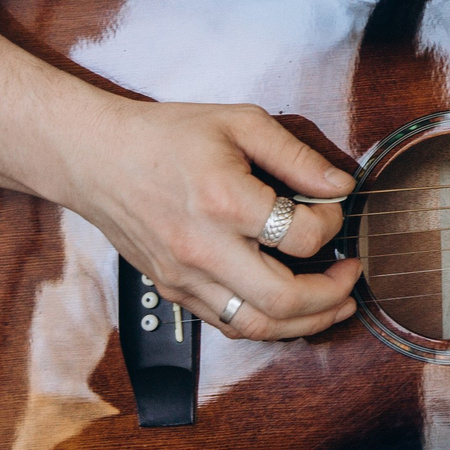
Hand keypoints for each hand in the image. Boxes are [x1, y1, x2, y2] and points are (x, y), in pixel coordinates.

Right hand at [50, 94, 360, 342]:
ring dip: (306, 323)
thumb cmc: (167, 136)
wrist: (95, 158)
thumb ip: (296, 155)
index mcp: (224, 202)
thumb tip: (341, 185)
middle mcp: (203, 249)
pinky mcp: (173, 291)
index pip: (303, 236)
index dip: (334, 224)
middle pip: (283, 299)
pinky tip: (289, 308)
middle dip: (332, 295)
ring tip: (335, 305)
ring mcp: (184, 277)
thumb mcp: (240, 123)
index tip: (333, 208)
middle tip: (353, 276)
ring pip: (256, 326)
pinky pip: (228, 324)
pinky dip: (267, 323)